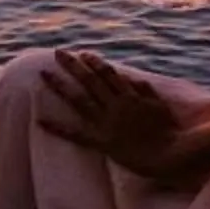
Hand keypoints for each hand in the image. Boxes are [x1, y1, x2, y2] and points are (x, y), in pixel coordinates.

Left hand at [38, 50, 184, 178]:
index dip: (94, 62)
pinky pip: (76, 135)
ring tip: (43, 74)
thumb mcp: (160, 105)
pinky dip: (57, 128)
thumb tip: (129, 77)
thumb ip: (144, 90)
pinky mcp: (102, 142)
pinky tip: (40, 120)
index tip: (83, 54)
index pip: (108, 74)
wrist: (169, 155)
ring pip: (79, 100)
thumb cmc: (170, 132)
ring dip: (60, 86)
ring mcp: (106, 124)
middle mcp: (114, 106)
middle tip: (58, 53)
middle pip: (89, 81)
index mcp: (129, 96)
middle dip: (73, 66)